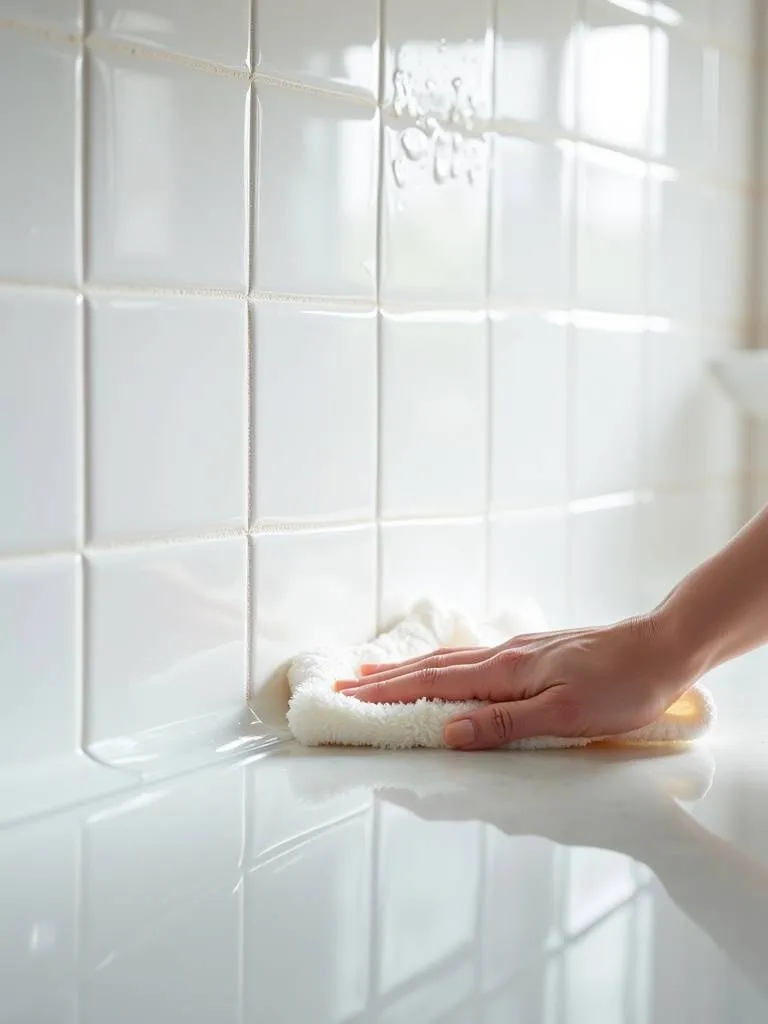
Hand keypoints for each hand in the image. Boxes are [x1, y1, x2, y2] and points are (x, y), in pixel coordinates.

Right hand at [335, 615, 691, 750]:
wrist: (662, 648)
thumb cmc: (622, 686)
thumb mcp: (566, 716)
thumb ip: (505, 724)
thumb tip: (450, 731)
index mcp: (506, 672)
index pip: (432, 682)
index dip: (387, 692)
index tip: (347, 697)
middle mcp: (504, 656)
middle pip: (431, 666)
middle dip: (384, 679)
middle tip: (343, 685)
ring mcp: (518, 652)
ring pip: (449, 660)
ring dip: (408, 669)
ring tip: (376, 674)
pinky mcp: (532, 654)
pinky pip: (470, 659)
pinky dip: (440, 666)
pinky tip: (441, 669)